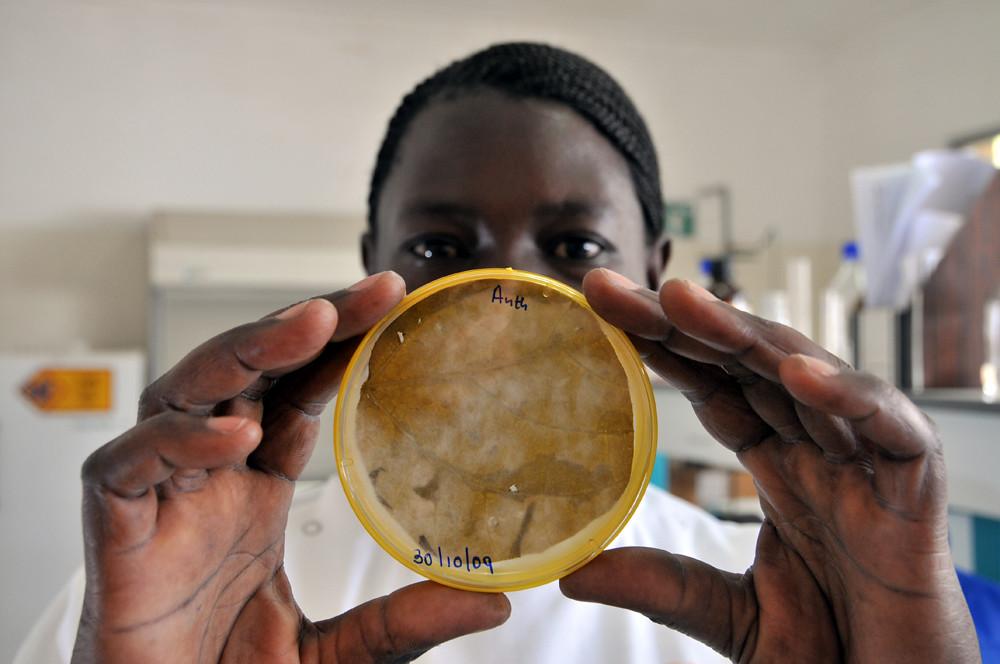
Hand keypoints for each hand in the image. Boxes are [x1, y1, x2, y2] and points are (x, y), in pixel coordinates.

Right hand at [74, 272, 509, 662]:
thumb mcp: (337, 653)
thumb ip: (401, 621)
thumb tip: (493, 599)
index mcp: (253, 494)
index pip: (294, 396)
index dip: (336, 348)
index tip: (393, 306)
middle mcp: (207, 482)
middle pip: (245, 374)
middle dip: (301, 325)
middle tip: (369, 292)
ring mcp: (159, 501)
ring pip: (184, 394)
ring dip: (244, 352)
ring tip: (308, 325)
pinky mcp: (114, 533)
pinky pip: (130, 465)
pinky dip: (177, 439)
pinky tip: (235, 431)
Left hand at [561, 269, 978, 662]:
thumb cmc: (832, 653)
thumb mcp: (731, 616)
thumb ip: (664, 586)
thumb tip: (573, 573)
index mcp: (778, 465)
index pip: (711, 386)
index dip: (659, 346)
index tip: (599, 312)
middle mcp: (816, 448)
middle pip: (744, 364)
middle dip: (678, 321)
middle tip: (606, 287)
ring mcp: (864, 460)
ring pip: (804, 374)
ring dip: (743, 334)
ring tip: (677, 300)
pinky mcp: (916, 484)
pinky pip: (888, 425)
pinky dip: (848, 396)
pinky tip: (796, 373)